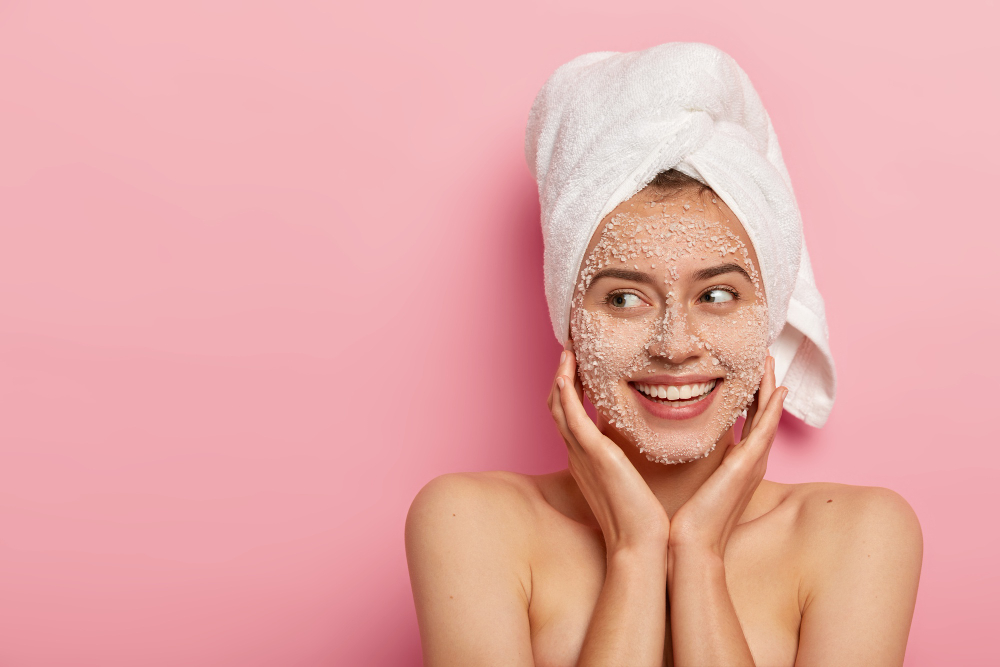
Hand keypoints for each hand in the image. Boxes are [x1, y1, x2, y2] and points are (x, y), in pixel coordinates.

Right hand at [549, 349, 669, 556]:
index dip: (570, 387)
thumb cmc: (643, 517)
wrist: (642, 544)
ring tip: (568, 349)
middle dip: (561, 375)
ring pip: (558, 406)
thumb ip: (631, 458)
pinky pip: (570, 416)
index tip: (579, 363)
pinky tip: (566, 371)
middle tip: (570, 348)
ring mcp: (581, 453)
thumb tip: (645, 441)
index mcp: (586, 459)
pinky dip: (564, 391)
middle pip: (557, 406)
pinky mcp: (592, 454)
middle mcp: (577, 454)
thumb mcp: (632, 479)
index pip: (570, 414)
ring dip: (560, 375)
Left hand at [667, 355, 786, 558]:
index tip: (745, 370)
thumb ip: (687, 459)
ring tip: (768, 359)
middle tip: (763, 356)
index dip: (749, 394)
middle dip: (763, 384)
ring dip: (769, 386)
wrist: (691, 546)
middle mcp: (751, 461)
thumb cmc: (686, 520)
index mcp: (738, 464)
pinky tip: (776, 388)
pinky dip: (772, 407)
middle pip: (762, 413)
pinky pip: (765, 429)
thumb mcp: (690, 481)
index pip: (747, 420)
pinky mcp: (748, 465)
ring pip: (767, 415)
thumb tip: (670, 441)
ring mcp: (753, 463)